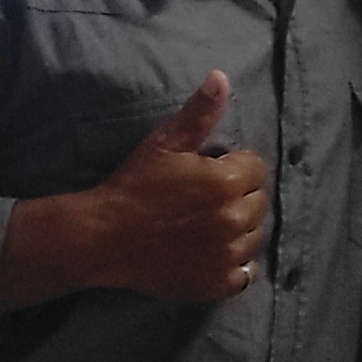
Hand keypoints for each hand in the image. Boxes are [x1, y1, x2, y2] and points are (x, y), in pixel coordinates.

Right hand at [73, 76, 269, 300]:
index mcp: (226, 182)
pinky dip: (233, 266)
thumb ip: (199, 112)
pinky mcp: (218, 284)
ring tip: (202, 227)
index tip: (206, 174)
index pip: (256, 169)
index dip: (232, 168)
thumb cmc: (133, 186)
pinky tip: (208, 254)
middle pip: (258, 203)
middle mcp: (233, 220)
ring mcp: (227, 255)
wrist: (103, 237)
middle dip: (236, 198)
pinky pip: (245, 273)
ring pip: (253, 237)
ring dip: (236, 231)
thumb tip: (222, 78)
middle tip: (201, 201)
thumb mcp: (165, 143)